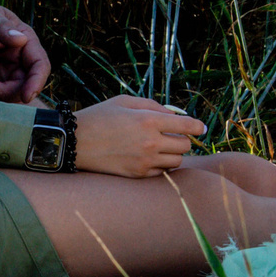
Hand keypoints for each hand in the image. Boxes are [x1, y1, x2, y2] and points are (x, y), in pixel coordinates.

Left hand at [0, 0, 50, 102]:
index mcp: (24, 43)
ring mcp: (1, 74)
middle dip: (9, 94)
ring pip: (8, 96)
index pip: (39, 66)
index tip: (26, 96)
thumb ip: (2, 28)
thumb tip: (20, 40)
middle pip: (24, 86)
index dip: (37, 82)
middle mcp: (17, 61)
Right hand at [72, 93, 205, 176]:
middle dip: (182, 139)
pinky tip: (150, 158)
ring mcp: (144, 161)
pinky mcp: (137, 175)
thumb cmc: (99, 117)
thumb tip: (174, 115)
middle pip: (184, 145)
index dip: (197, 126)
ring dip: (173, 153)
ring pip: (176, 161)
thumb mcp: (124, 101)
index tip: (200, 128)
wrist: (75, 142)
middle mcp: (150, 143)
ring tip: (160, 147)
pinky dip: (161, 166)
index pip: (186, 125)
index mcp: (148, 120)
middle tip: (172, 135)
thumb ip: (153, 105)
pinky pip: (162, 173)